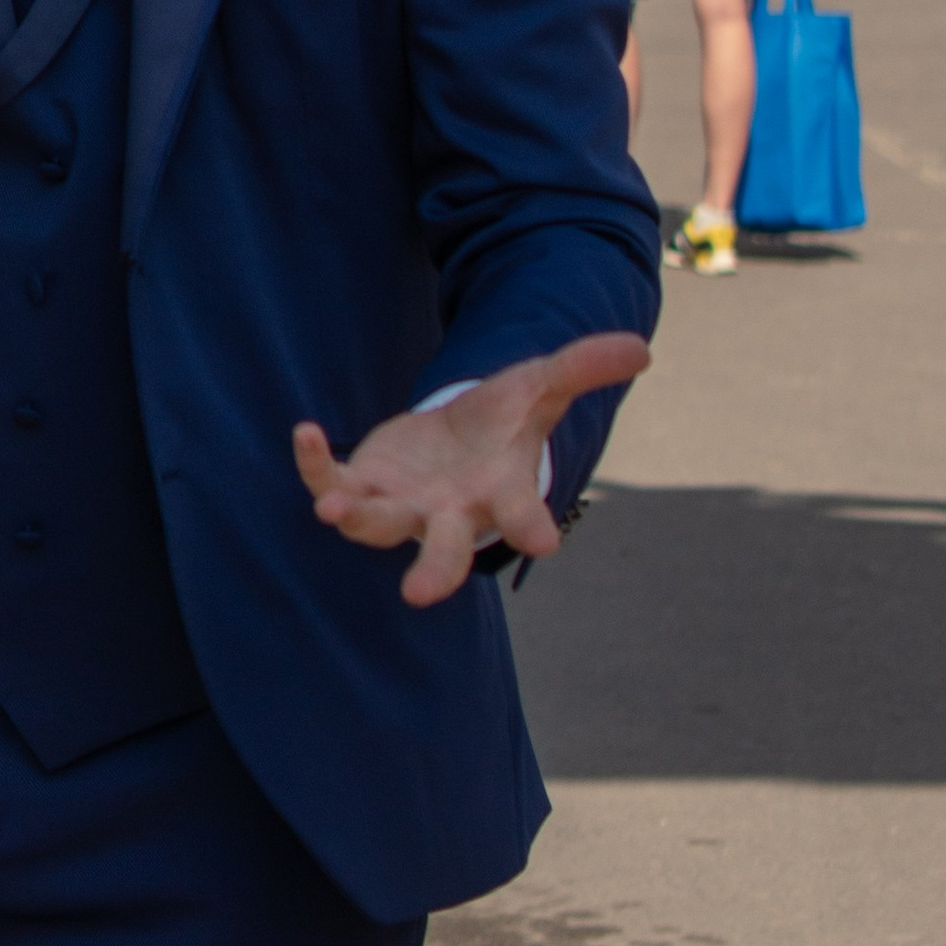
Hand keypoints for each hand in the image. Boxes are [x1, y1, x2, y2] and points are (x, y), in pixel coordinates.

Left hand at [291, 333, 651, 607]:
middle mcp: (450, 512)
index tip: (544, 545)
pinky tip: (303, 432)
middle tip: (420, 595)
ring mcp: (402, 504)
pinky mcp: (362, 483)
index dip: (529, 529)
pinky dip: (314, 466)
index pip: (519, 517)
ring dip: (356, 519)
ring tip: (331, 513)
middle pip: (444, 550)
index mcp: (499, 493)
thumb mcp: (542, 385)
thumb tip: (641, 350)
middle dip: (434, 571)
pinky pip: (332, 482)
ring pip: (378, 525)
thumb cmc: (504, 421)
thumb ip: (583, 368)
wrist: (455, 436)